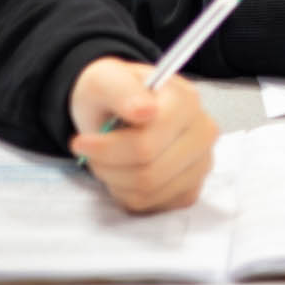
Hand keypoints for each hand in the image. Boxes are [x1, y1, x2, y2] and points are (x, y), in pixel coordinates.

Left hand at [69, 58, 217, 213]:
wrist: (120, 109)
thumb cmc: (113, 93)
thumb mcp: (105, 80)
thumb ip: (122, 90)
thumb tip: (146, 111)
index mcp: (186, 101)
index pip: (147, 145)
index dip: (107, 149)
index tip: (80, 142)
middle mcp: (203, 132)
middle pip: (149, 173)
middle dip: (109, 167)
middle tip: (91, 152)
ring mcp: (201, 163)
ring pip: (150, 192)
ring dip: (116, 181)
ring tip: (108, 160)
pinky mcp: (191, 188)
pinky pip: (154, 205)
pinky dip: (129, 194)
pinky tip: (125, 172)